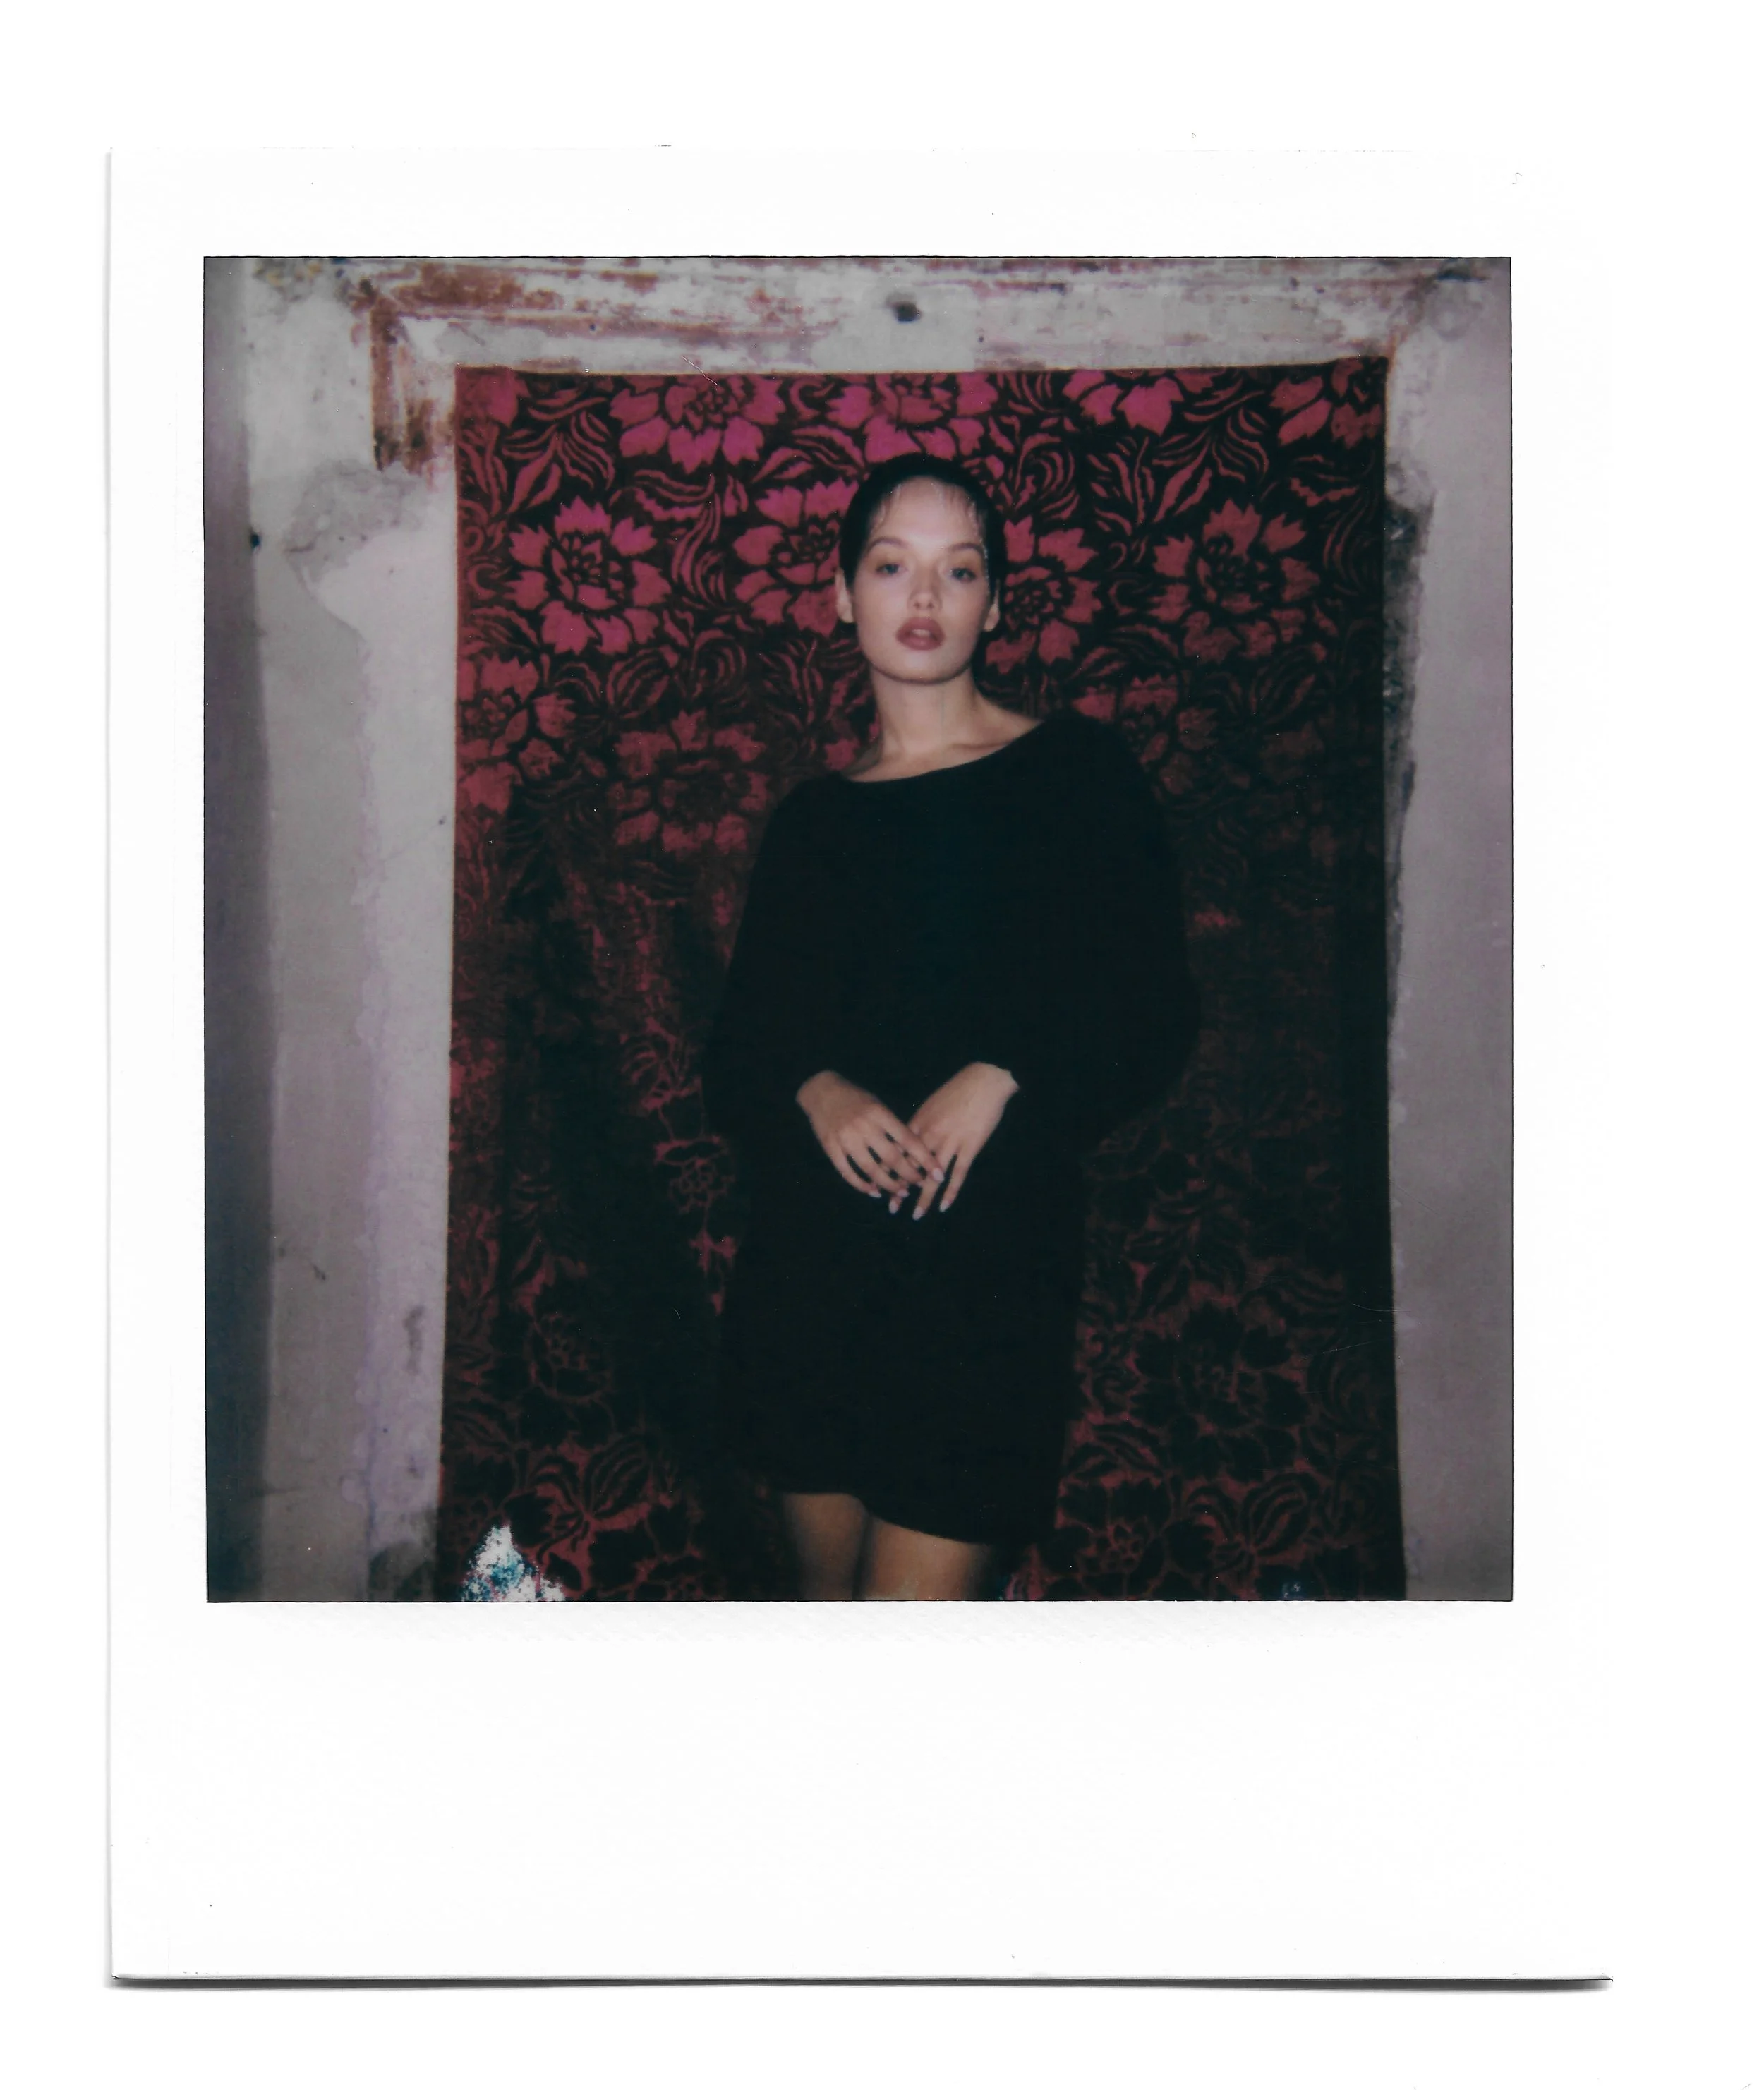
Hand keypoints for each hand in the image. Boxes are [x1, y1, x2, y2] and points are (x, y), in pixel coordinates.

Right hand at [796, 1071, 945, 1202]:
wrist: (822, 1090)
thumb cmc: (856, 1097)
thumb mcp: (877, 1104)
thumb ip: (892, 1126)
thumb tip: (914, 1152)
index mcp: (880, 1113)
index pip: (908, 1140)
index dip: (925, 1159)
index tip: (938, 1173)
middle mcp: (864, 1126)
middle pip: (892, 1158)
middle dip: (909, 1176)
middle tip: (920, 1185)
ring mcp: (846, 1138)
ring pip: (871, 1169)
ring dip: (888, 1185)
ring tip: (900, 1192)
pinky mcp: (831, 1148)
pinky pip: (848, 1172)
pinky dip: (861, 1185)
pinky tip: (872, 1191)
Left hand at [900, 1062, 1019, 1217]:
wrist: (984, 1079)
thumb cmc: (958, 1089)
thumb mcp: (932, 1103)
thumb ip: (921, 1122)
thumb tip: (910, 1138)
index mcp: (919, 1122)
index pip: (897, 1151)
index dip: (888, 1170)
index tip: (879, 1184)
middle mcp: (930, 1134)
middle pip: (910, 1167)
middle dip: (900, 1188)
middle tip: (892, 1206)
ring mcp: (950, 1141)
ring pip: (932, 1176)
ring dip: (923, 1197)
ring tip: (916, 1214)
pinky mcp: (970, 1146)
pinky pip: (958, 1174)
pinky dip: (951, 1192)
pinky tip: (944, 1206)